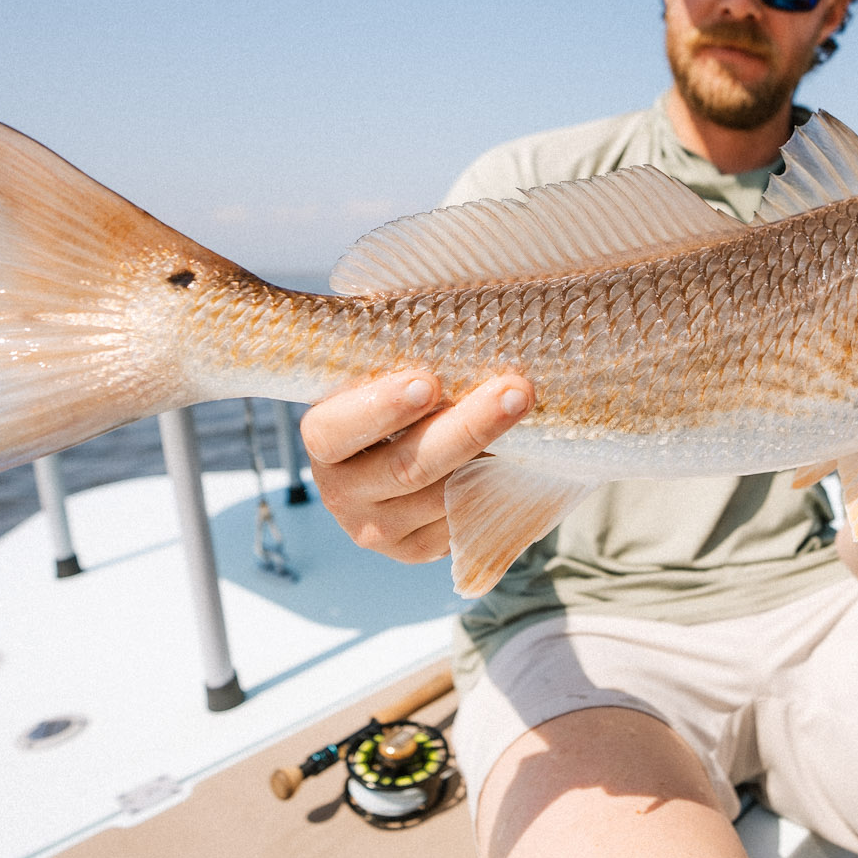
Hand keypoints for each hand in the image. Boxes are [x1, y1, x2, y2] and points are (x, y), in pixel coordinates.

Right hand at [301, 369, 533, 562]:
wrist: (397, 457)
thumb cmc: (394, 398)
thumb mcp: (380, 376)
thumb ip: (398, 356)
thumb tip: (456, 307)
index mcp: (323, 442)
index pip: (336, 430)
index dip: (381, 408)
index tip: (430, 382)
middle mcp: (342, 494)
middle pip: (407, 468)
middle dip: (468, 428)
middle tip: (516, 391)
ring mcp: (380, 530)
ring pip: (444, 497)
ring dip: (496, 458)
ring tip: (533, 418)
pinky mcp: (417, 550)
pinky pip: (464, 522)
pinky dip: (498, 487)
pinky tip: (528, 457)